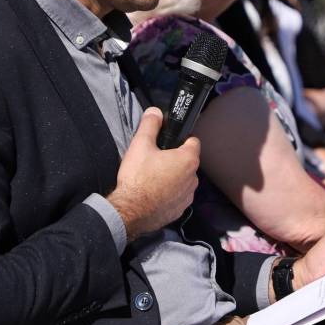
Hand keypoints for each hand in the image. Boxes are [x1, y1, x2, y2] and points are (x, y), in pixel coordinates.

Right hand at [107, 107, 200, 239]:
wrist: (130, 212)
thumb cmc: (137, 177)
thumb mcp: (140, 145)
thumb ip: (150, 125)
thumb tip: (155, 111)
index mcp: (188, 160)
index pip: (192, 141)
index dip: (180, 139)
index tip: (167, 142)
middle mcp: (193, 179)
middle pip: (187, 162)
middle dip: (174, 159)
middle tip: (154, 160)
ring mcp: (188, 197)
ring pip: (183, 180)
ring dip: (173, 178)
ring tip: (152, 179)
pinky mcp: (180, 211)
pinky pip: (177, 196)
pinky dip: (169, 194)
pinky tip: (153, 194)